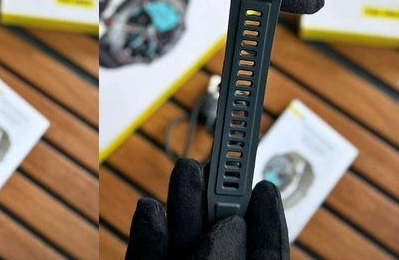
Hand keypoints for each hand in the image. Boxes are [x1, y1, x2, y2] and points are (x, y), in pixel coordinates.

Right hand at [125, 159, 288, 259]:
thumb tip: (233, 223)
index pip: (262, 255)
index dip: (266, 220)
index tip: (265, 186)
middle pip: (217, 236)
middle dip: (218, 197)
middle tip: (221, 161)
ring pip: (180, 242)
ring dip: (182, 201)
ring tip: (186, 169)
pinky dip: (145, 236)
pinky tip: (148, 210)